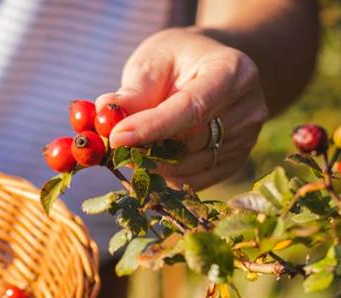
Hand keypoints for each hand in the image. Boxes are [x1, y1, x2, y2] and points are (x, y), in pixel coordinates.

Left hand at [96, 27, 268, 189]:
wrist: (211, 70)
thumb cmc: (178, 61)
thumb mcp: (153, 61)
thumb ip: (134, 91)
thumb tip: (104, 112)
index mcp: (232, 72)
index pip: (191, 108)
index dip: (151, 127)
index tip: (115, 138)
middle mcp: (248, 108)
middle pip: (191, 142)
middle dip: (146, 149)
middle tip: (112, 149)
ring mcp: (246, 139)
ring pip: (190, 166)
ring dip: (152, 165)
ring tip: (128, 151)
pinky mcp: (234, 161)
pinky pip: (194, 181)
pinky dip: (166, 176)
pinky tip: (149, 161)